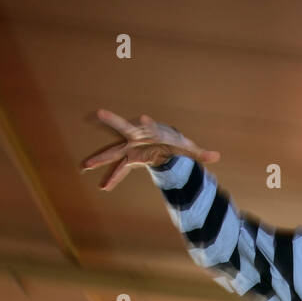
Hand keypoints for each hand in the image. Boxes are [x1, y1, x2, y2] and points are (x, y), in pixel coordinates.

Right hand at [79, 110, 220, 190]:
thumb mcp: (189, 149)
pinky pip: (119, 169)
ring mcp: (131, 148)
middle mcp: (138, 137)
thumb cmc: (175, 143)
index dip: (146, 123)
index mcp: (151, 130)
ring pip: (113, 152)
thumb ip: (201, 153)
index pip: (148, 125)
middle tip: (98, 112)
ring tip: (84, 166)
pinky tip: (103, 188)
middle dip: (112, 122)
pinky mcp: (130, 159)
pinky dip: (112, 178)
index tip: (145, 119)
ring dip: (100, 159)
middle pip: (123, 130)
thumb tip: (217, 157)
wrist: (164, 144)